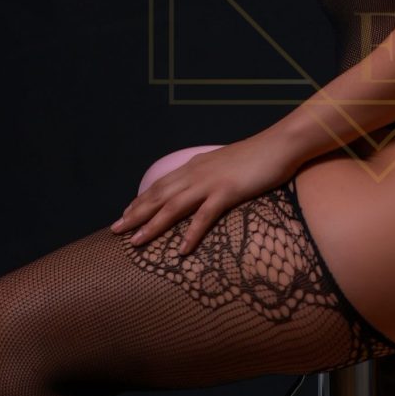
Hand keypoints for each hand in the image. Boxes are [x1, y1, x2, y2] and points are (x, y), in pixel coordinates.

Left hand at [109, 130, 300, 254]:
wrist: (279, 145)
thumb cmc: (256, 156)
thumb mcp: (225, 164)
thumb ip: (210, 175)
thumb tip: (200, 189)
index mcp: (195, 166)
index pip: (161, 185)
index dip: (141, 200)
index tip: (124, 214)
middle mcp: (197, 173)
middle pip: (159, 195)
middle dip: (136, 213)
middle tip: (115, 230)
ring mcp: (211, 182)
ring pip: (174, 206)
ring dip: (153, 225)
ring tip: (136, 243)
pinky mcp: (228, 191)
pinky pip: (205, 216)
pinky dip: (191, 233)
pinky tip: (182, 250)